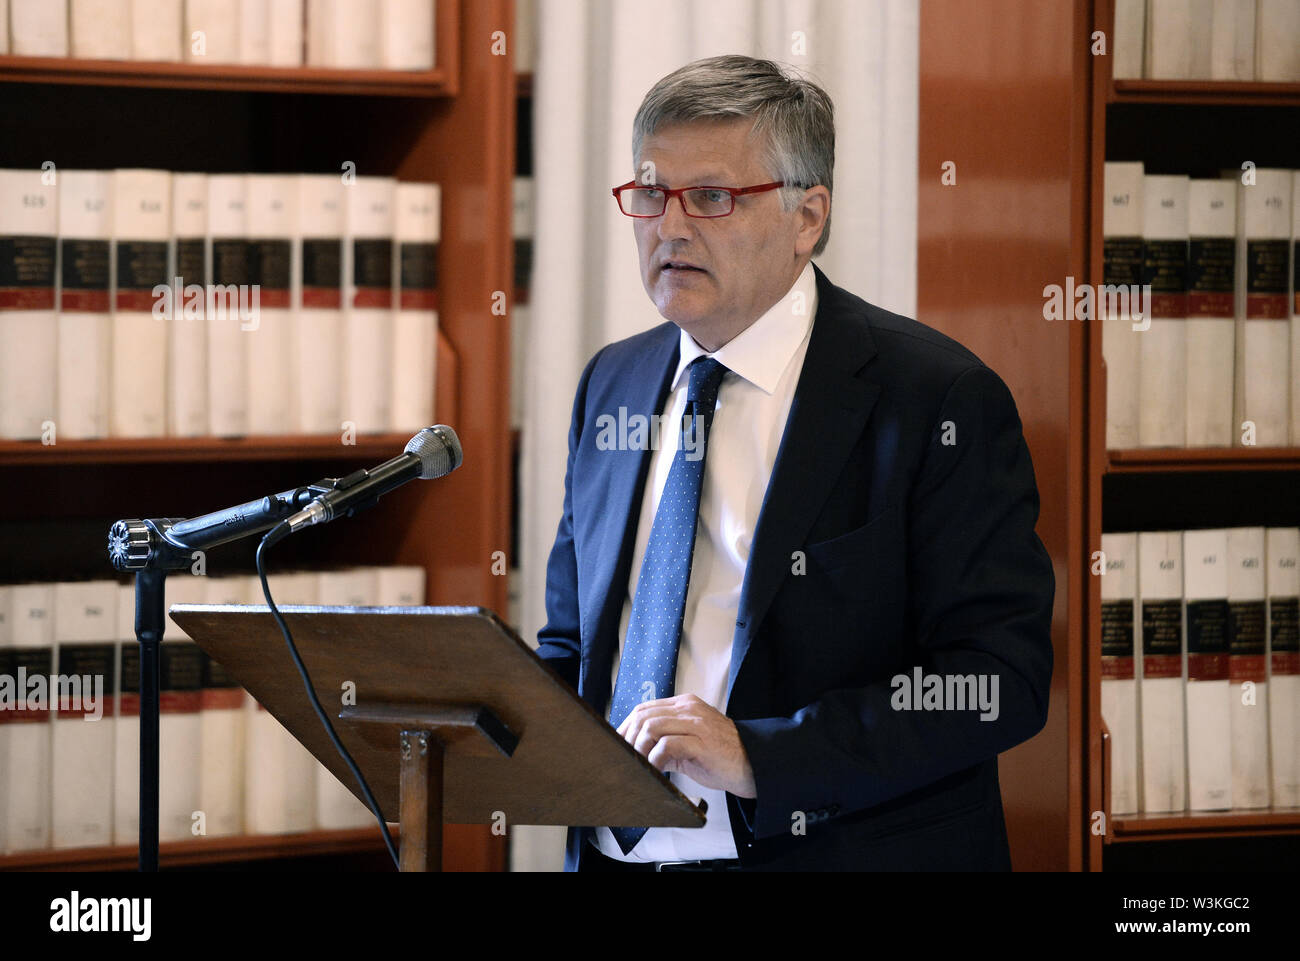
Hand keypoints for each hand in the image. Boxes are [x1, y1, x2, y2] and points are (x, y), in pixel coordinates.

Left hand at [616, 693, 756, 798]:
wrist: (753, 764)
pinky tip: (656, 769)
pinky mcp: (701, 741)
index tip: (618, 746)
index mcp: (684, 705)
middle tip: (624, 758)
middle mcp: (688, 709)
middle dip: (627, 738)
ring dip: (639, 749)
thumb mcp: (688, 744)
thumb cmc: (720, 757)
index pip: (644, 709)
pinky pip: (667, 745)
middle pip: (643, 716)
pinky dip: (655, 759)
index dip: (626, 727)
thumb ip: (664, 742)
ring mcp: (695, 723)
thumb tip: (636, 752)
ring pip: (652, 727)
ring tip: (639, 764)